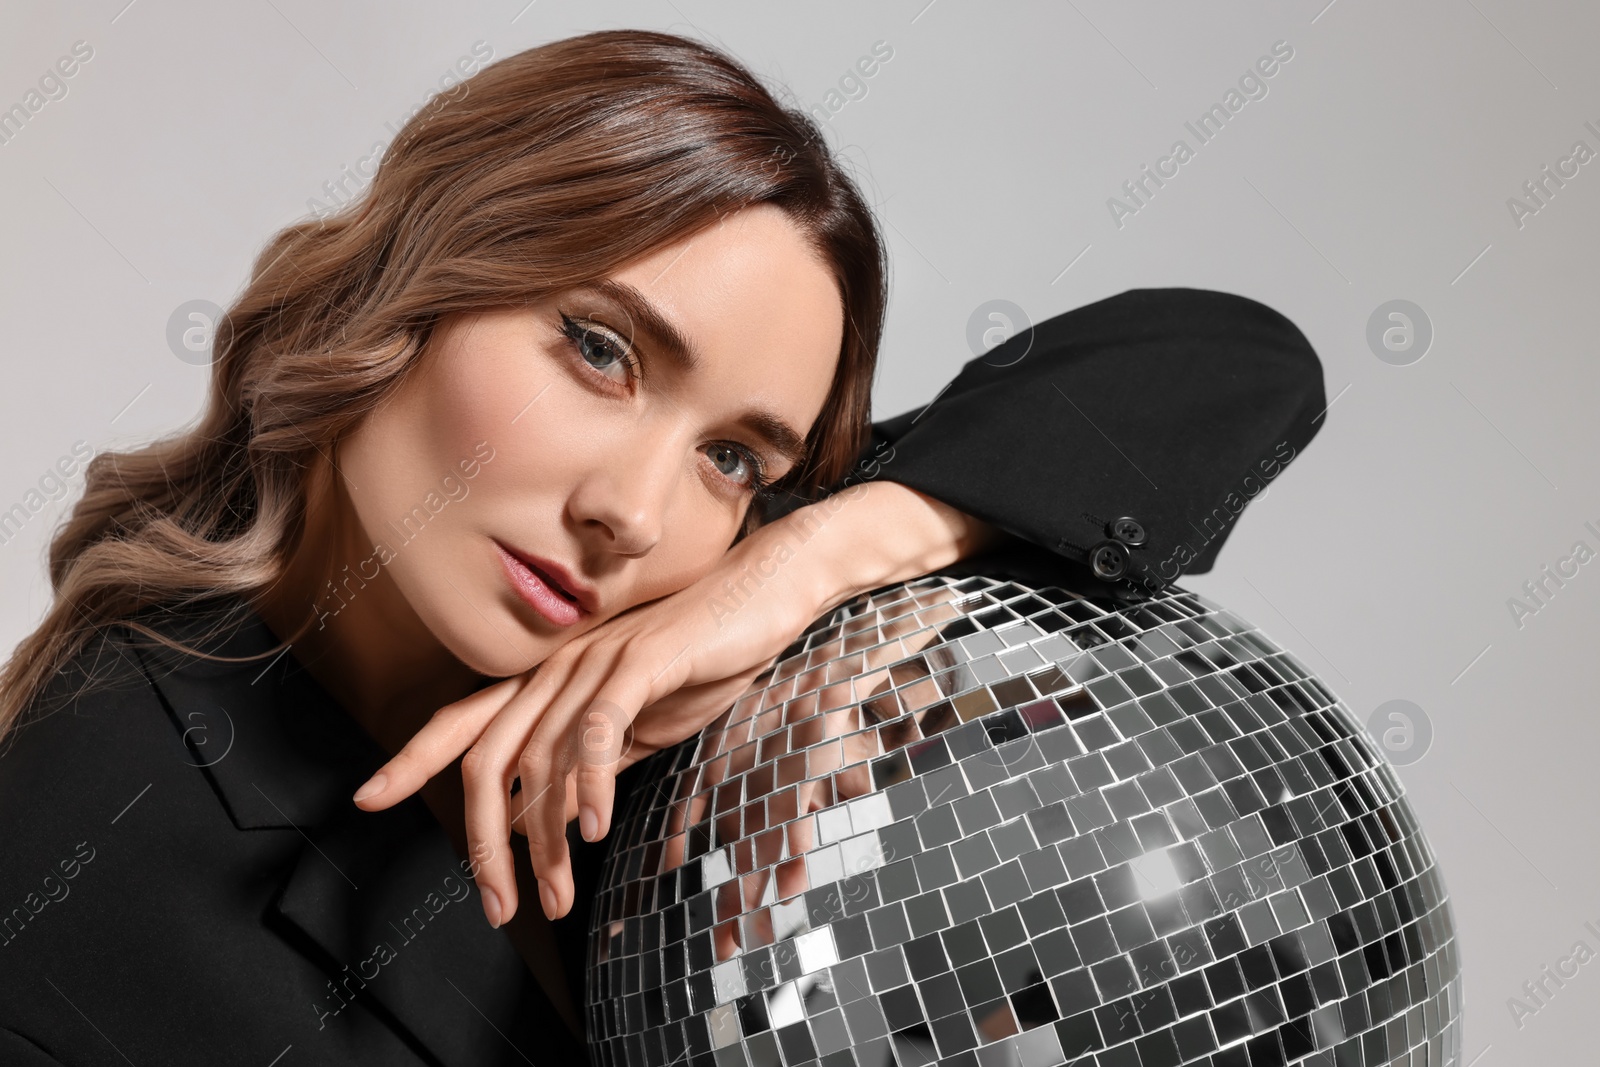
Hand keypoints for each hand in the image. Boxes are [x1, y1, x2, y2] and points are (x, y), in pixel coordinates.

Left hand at [351, 480, 1001, 926]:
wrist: (766, 593)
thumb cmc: (704, 658)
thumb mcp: (638, 725)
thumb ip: (592, 762)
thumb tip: (554, 817)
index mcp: (551, 680)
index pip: (464, 721)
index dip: (413, 757)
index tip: (367, 798)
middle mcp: (558, 666)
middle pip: (488, 756)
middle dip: (482, 842)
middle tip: (498, 907)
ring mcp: (596, 661)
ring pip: (542, 760)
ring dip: (544, 840)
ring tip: (553, 896)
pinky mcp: (641, 661)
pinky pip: (598, 729)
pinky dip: (588, 783)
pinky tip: (595, 829)